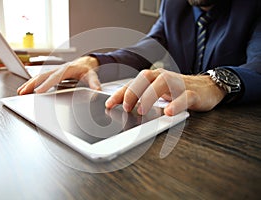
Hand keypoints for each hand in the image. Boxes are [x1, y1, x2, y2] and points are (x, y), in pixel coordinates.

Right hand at [17, 56, 100, 94]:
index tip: (38, 91)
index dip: (46, 84)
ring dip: (29, 84)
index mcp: (67, 69)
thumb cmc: (87, 69)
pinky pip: (41, 78)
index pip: (55, 77)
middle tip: (23, 92)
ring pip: (39, 76)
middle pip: (42, 76)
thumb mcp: (92, 75)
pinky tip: (26, 89)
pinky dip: (32, 83)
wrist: (86, 63)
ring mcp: (54, 71)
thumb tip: (97, 90)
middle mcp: (59, 69)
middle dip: (32, 84)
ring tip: (21, 92)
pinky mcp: (52, 74)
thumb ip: (94, 83)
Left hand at [105, 68, 226, 115]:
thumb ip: (144, 98)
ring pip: (162, 84)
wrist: (208, 87)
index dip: (120, 93)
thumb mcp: (159, 93)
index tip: (109, 104)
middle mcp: (164, 77)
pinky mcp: (193, 93)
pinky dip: (176, 104)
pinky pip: (184, 96)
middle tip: (125, 108)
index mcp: (154, 78)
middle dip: (132, 92)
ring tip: (142, 111)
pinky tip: (168, 112)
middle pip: (145, 79)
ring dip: (149, 97)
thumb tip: (125, 108)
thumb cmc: (179, 90)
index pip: (134, 83)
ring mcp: (179, 84)